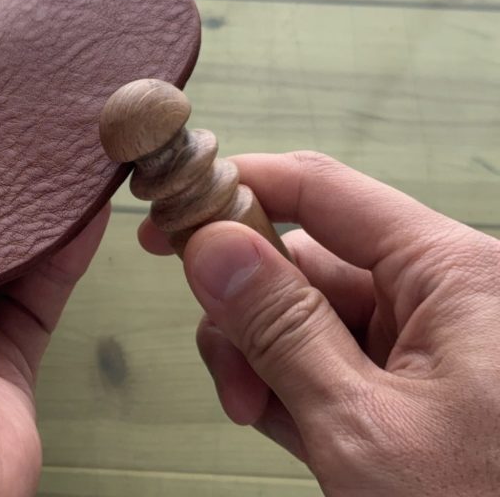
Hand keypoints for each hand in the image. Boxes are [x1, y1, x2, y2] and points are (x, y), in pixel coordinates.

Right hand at [140, 151, 499, 495]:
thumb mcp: (362, 426)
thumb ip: (280, 329)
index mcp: (455, 275)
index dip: (235, 191)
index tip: (169, 212)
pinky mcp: (418, 381)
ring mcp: (431, 341)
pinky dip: (298, 391)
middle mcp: (445, 294)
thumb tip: (211, 246)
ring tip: (269, 419)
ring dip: (269, 366)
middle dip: (251, 321)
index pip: (320, 190)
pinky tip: (302, 433)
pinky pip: (331, 358)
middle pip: (305, 264)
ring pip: (308, 317)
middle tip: (235, 379)